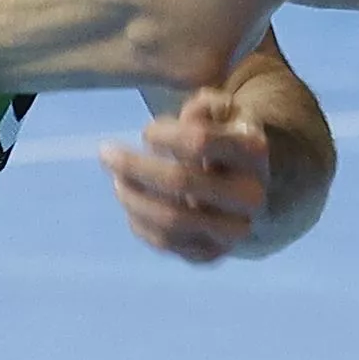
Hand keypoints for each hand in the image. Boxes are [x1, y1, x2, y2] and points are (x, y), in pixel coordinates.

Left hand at [105, 89, 279, 262]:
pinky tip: (130, 202)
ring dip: (133, 198)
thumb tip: (189, 115)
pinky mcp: (212, 253)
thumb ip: (204, 105)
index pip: (199, 141)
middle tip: (105, 153)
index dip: (162, 135)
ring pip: (171, 220)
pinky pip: (167, 243)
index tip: (146, 132)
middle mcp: (250, 194)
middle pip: (181, 181)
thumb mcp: (220, 113)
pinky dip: (139, 223)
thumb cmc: (223, 139)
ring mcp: (234, 229)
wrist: (246, 187)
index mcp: (253, 151)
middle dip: (134, 166)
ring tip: (117, 180)